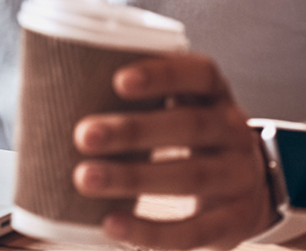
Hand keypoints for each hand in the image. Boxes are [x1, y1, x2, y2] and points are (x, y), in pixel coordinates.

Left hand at [72, 52, 276, 249]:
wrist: (252, 188)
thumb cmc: (189, 137)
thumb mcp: (180, 107)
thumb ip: (136, 100)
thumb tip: (52, 98)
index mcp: (215, 95)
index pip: (199, 74)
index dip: (162, 74)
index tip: (118, 80)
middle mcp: (234, 131)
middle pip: (190, 126)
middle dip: (134, 131)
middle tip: (83, 135)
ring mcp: (239, 178)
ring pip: (191, 176)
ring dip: (134, 178)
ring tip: (85, 178)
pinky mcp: (235, 222)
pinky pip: (194, 231)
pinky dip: (151, 231)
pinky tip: (113, 225)